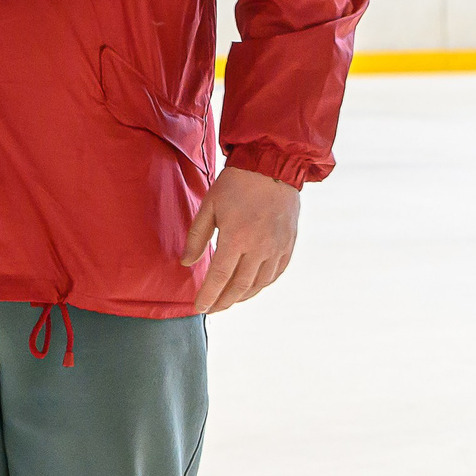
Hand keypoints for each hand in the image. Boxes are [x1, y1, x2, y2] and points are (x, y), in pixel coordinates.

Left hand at [183, 165, 300, 314]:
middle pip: (240, 287)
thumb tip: (187, 263)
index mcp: (237, 238)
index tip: (198, 308)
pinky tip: (251, 287)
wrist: (273, 166)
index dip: (208, 296)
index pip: (219, 278)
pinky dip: (262, 285)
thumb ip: (197, 237)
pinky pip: (276, 274)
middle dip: (223, 302)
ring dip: (242, 296)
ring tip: (228, 300)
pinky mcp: (289, 245)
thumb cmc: (236, 184)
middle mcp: (260, 248)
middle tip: (211, 309)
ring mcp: (277, 248)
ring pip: (259, 284)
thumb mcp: (209, 206)